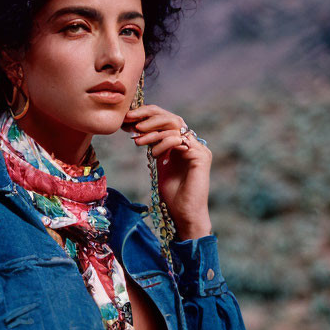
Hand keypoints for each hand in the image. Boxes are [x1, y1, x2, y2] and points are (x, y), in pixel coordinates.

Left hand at [122, 104, 212, 239]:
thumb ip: (155, 146)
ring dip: (153, 131)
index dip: (148, 115)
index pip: (167, 120)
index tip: (128, 119)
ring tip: (138, 140)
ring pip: (175, 126)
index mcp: (184, 143)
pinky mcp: (201, 157)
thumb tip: (138, 129)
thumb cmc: (172, 194)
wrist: (184, 213)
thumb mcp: (159, 163)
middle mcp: (193, 143)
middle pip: (172, 117)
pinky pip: (180, 140)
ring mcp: (199, 149)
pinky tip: (154, 153)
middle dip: (148, 116)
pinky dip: (163, 143)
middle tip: (130, 120)